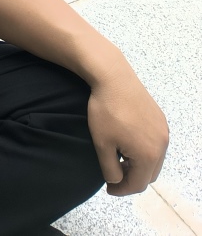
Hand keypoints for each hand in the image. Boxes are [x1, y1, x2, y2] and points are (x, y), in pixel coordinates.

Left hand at [87, 63, 168, 195]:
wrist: (113, 77)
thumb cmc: (105, 111)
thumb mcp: (102, 144)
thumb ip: (110, 169)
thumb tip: (116, 181)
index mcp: (149, 155)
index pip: (137, 185)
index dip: (121, 190)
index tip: (108, 187)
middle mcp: (162, 146)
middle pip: (149, 175)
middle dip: (131, 178)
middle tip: (113, 173)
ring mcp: (164, 131)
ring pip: (154, 160)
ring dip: (139, 165)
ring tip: (119, 158)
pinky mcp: (161, 119)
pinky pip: (156, 144)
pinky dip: (144, 151)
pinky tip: (128, 142)